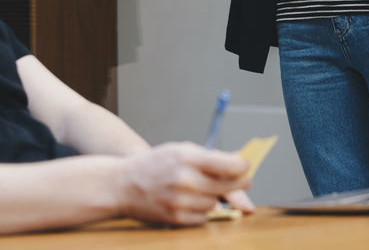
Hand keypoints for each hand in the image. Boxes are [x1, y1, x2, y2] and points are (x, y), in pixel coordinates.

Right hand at [118, 142, 250, 225]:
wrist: (122, 184)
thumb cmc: (156, 164)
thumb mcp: (181, 151)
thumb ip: (210, 158)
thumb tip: (241, 167)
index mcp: (187, 157)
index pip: (229, 165)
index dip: (243, 167)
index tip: (246, 167)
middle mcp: (185, 179)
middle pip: (228, 186)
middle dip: (240, 184)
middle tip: (244, 181)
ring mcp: (180, 200)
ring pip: (216, 203)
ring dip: (216, 197)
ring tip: (203, 188)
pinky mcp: (175, 218)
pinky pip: (203, 217)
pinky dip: (202, 210)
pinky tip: (192, 201)